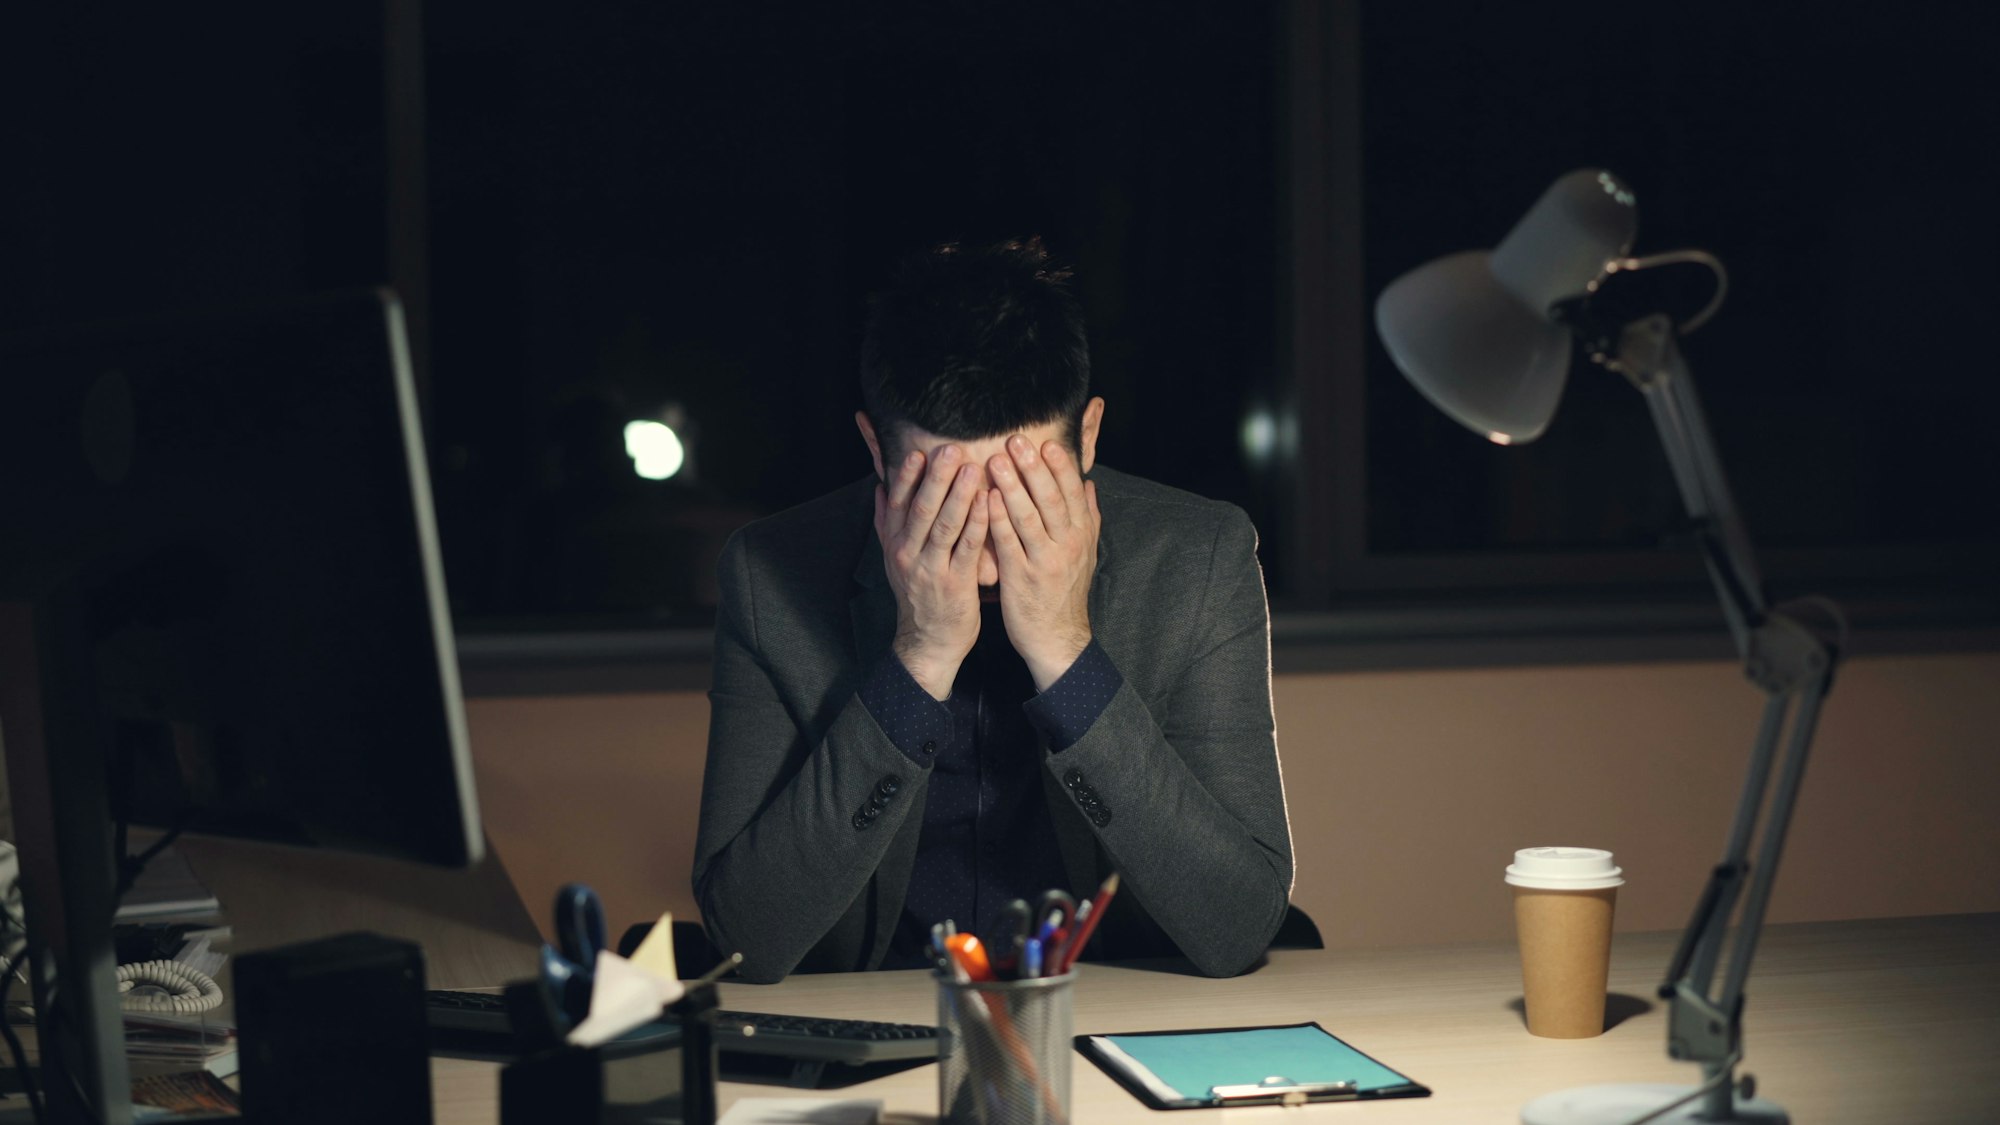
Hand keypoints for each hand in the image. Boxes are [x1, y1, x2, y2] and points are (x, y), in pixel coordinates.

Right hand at [876, 444, 989, 698]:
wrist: (928, 642)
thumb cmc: (920, 594)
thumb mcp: (896, 559)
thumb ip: (888, 523)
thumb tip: (880, 487)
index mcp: (895, 544)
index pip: (898, 503)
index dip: (908, 477)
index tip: (919, 450)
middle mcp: (909, 554)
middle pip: (921, 509)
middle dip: (936, 478)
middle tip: (951, 449)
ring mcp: (931, 569)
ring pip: (944, 526)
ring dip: (959, 495)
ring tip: (973, 468)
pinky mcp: (955, 584)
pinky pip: (967, 548)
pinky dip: (978, 524)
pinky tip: (990, 502)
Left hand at [987, 435, 1100, 691]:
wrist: (1058, 639)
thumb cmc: (1065, 592)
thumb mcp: (1086, 554)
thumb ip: (1089, 517)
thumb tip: (1090, 483)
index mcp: (1082, 535)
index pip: (1072, 492)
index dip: (1060, 466)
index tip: (1046, 442)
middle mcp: (1067, 545)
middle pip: (1050, 498)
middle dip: (1033, 467)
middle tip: (1015, 440)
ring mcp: (1045, 561)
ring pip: (1029, 517)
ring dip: (1012, 486)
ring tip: (996, 460)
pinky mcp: (1022, 578)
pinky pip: (1009, 543)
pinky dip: (998, 519)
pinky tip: (985, 499)